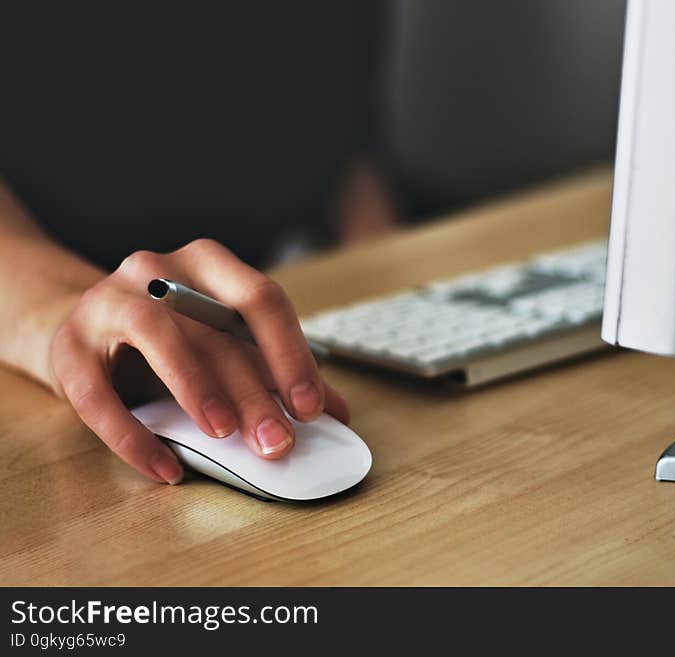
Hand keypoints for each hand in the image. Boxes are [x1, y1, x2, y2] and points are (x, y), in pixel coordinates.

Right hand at [49, 239, 348, 484]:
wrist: (83, 330)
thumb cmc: (170, 339)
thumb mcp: (224, 345)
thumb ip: (275, 372)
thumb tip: (337, 412)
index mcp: (208, 265)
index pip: (260, 299)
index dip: (290, 353)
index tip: (311, 406)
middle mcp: (157, 270)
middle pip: (214, 328)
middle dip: (253, 391)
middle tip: (277, 441)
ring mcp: (107, 302)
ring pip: (157, 336)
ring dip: (196, 388)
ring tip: (224, 434)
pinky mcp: (67, 347)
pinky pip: (97, 394)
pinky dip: (134, 436)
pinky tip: (166, 469)